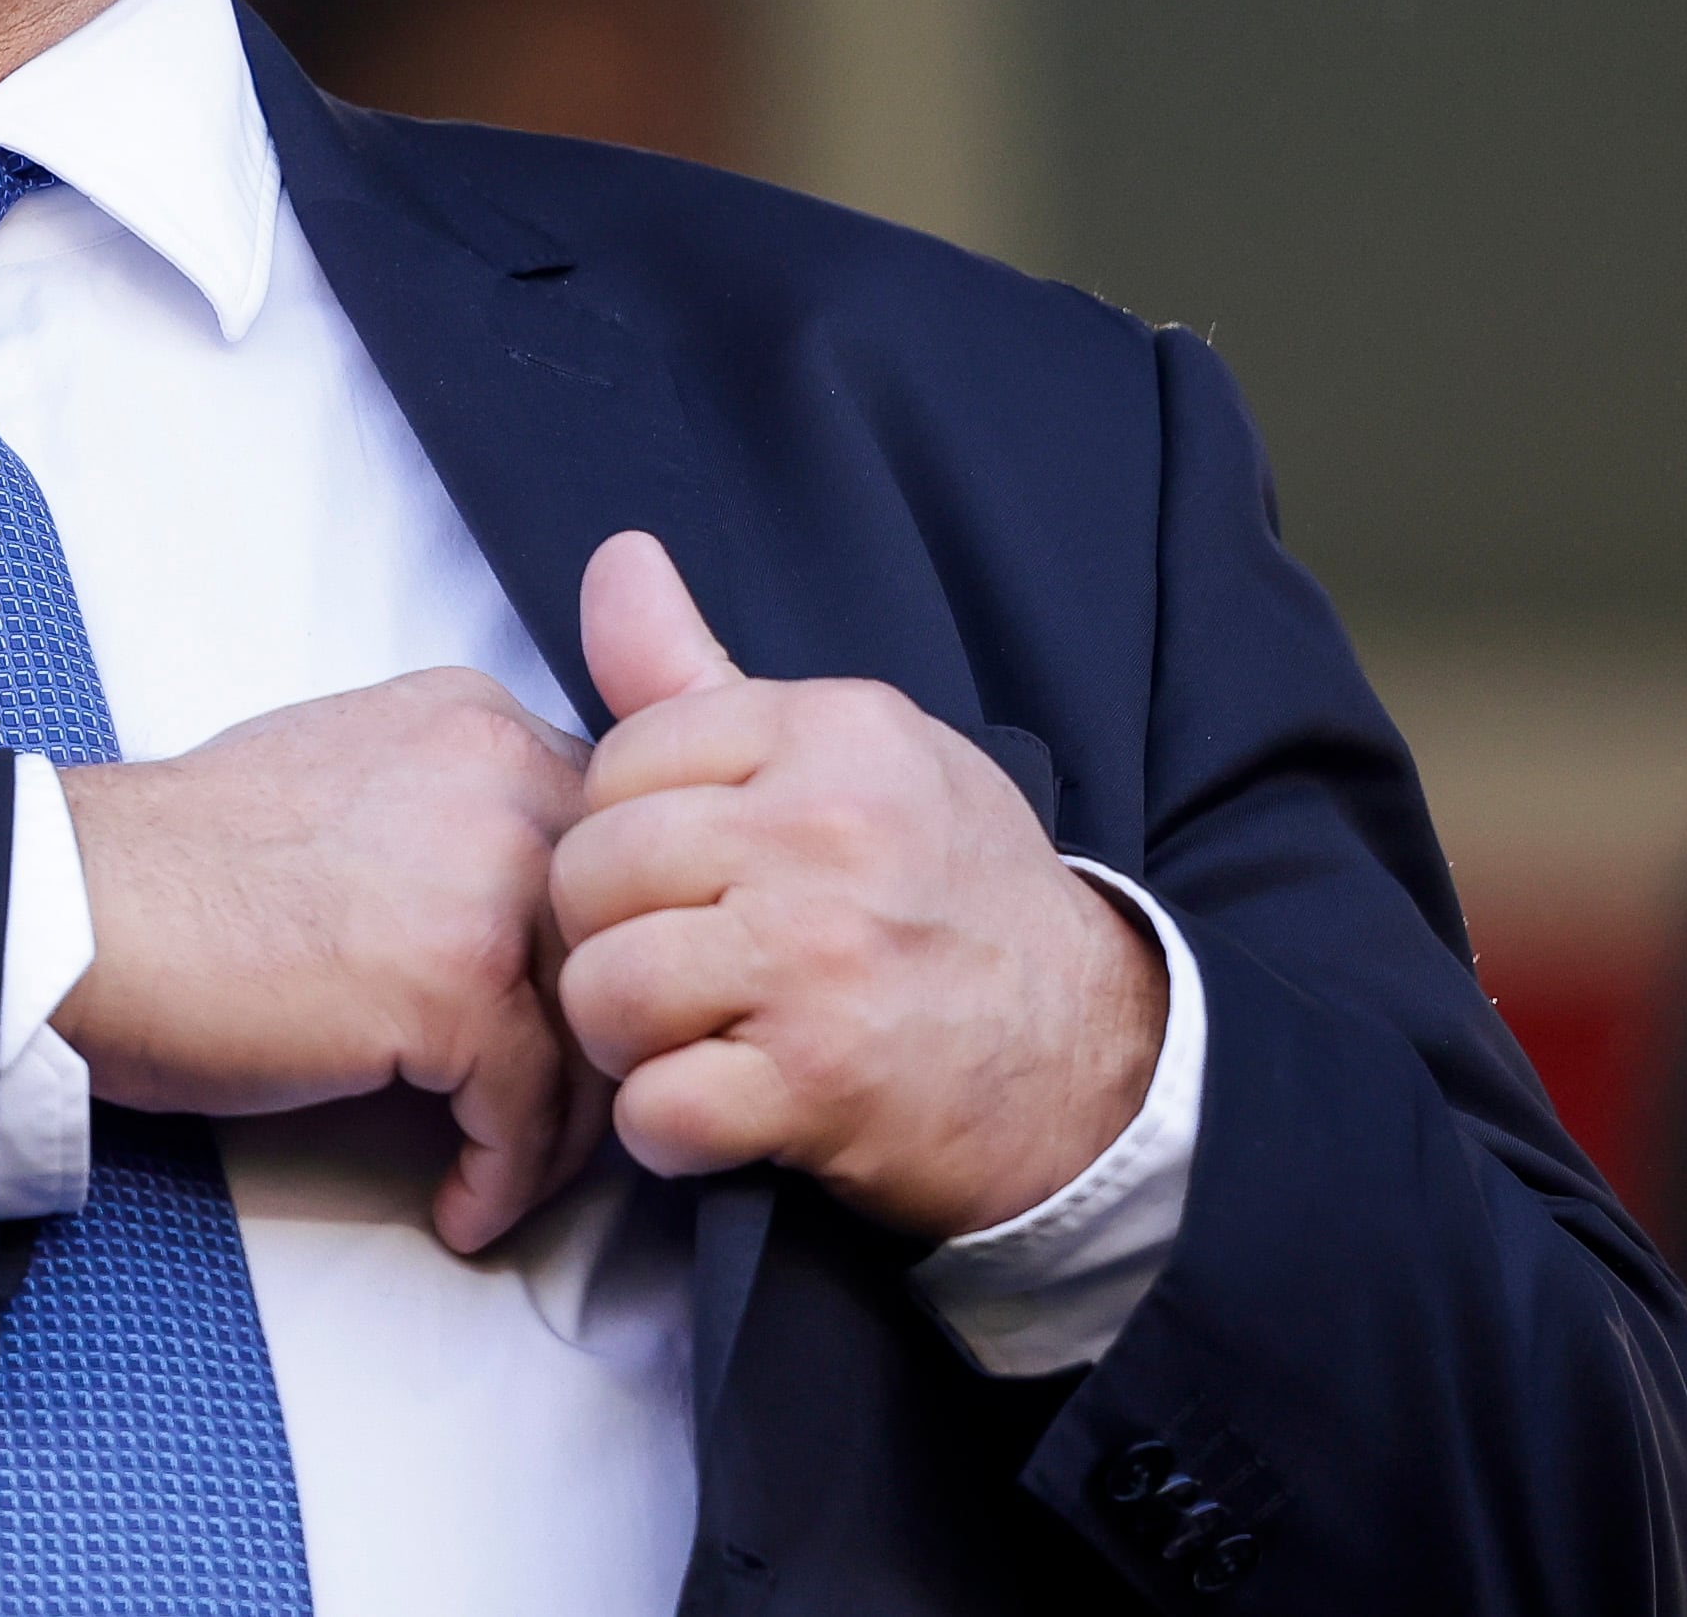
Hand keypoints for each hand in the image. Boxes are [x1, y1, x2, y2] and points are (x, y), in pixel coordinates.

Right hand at [55, 668, 603, 1253]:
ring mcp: (486, 876)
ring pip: (592, 1031)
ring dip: (559, 1129)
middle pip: (619, 938)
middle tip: (551, 1119)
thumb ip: (452, 814)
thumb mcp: (347, 779)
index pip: (609, 849)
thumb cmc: (177, 868)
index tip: (567, 1029)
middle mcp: (502, 777)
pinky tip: (461, 1202)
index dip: (590, 955)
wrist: (78, 909)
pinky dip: (504, 1175)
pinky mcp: (453, 980)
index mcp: (476, 723)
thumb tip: (518, 910)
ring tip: (503, 1171)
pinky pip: (530, 1108)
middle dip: (594, 1045)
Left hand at [550, 533, 1166, 1240]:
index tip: (675, 879)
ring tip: (681, 1039)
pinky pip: (657, 1109)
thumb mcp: (859, 753)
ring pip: (605, 988)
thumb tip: (615, 555)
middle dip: (604, 937)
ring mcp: (820, 959)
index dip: (619, 833)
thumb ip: (705, 672)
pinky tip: (714, 1111)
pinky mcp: (819, 1084)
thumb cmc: (957, 895)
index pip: (621, 762)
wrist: (1093, 1056)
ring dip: (623, 1040)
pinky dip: (667, 1132)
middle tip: (666, 969)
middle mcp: (825, 831)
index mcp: (831, 732)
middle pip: (592, 874)